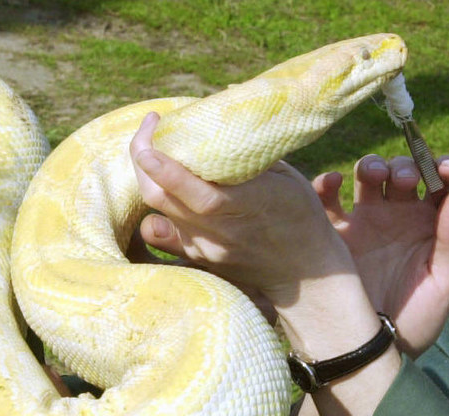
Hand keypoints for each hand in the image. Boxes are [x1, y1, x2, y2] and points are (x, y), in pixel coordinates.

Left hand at [130, 112, 353, 306]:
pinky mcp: (196, 259)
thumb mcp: (286, 178)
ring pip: (157, 213)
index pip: (198, 194)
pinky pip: (163, 230)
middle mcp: (221, 233)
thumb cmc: (300, 216)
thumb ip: (249, 152)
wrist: (306, 276)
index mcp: (249, 207)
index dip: (166, 167)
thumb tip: (221, 107)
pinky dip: (160, 204)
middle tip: (148, 129)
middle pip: (161, 199)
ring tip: (153, 152)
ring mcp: (205, 250)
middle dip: (142, 159)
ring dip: (148, 179)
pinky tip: (167, 186)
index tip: (152, 133)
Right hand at [313, 154, 448, 355]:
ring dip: (372, 165)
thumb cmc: (413, 323)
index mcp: (427, 226)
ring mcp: (362, 223)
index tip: (447, 168)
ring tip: (374, 176)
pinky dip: (327, 182)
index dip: (445, 168)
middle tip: (406, 180)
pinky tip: (334, 182)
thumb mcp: (442, 285)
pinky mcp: (332, 233)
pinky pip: (324, 199)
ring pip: (365, 176)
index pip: (440, 185)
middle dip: (406, 167)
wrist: (369, 352)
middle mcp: (396, 218)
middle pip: (401, 173)